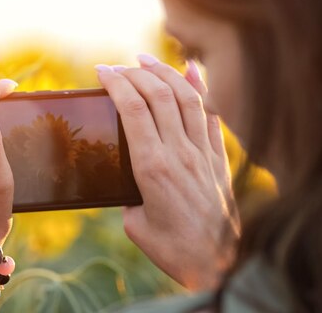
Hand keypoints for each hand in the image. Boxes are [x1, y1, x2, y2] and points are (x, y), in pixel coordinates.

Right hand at [97, 57, 239, 290]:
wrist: (219, 262)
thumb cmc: (173, 249)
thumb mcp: (135, 225)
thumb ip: (129, 195)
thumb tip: (128, 180)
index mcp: (152, 168)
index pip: (132, 109)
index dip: (116, 83)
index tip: (102, 71)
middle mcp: (179, 152)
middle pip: (158, 94)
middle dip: (134, 72)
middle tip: (118, 66)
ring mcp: (202, 152)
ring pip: (186, 97)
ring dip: (165, 72)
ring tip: (146, 60)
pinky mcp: (218, 157)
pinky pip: (211, 113)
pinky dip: (201, 88)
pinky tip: (192, 70)